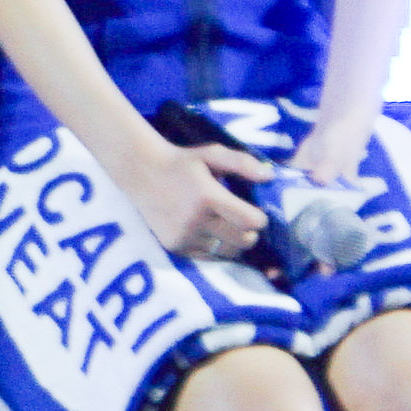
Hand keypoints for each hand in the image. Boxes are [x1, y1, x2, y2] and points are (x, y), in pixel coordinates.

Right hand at [121, 131, 267, 267]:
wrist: (141, 172)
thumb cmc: (182, 162)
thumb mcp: (212, 153)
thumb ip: (243, 163)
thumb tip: (269, 177)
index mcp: (208, 197)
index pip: (250, 221)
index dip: (260, 218)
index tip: (256, 212)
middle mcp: (195, 220)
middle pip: (243, 241)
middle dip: (250, 232)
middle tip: (243, 220)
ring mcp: (184, 236)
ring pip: (227, 252)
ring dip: (234, 243)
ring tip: (229, 228)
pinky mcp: (175, 246)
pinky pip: (208, 257)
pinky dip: (216, 248)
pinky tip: (211, 233)